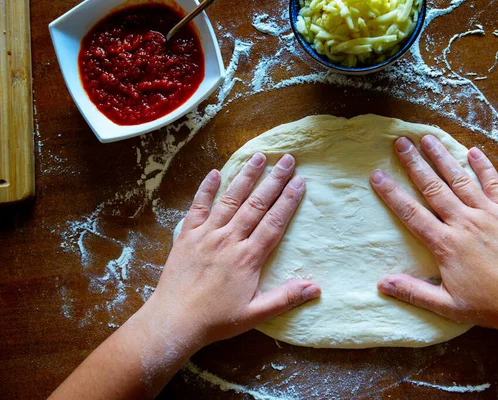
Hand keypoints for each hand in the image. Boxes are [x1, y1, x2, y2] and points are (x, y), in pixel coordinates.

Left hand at [147, 153, 320, 352]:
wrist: (174, 321)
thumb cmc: (217, 320)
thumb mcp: (256, 314)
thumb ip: (286, 298)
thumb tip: (317, 288)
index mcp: (248, 257)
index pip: (274, 222)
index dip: (288, 200)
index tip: (299, 181)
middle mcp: (229, 239)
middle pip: (256, 204)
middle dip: (273, 180)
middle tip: (287, 160)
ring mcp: (206, 234)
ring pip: (230, 199)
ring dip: (245, 176)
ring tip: (259, 157)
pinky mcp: (187, 235)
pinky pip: (197, 207)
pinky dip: (206, 189)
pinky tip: (215, 173)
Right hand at [370, 135, 497, 335]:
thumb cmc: (489, 305)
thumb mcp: (446, 305)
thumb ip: (413, 292)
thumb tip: (382, 284)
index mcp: (446, 244)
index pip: (411, 213)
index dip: (392, 193)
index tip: (377, 175)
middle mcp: (464, 222)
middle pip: (433, 187)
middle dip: (414, 163)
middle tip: (401, 142)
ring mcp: (489, 214)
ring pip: (460, 179)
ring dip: (443, 157)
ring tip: (428, 138)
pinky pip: (495, 183)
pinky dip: (484, 166)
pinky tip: (473, 151)